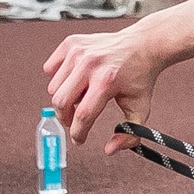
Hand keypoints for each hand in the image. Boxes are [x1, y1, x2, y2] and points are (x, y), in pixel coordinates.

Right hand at [43, 26, 161, 148]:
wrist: (143, 45)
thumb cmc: (140, 77)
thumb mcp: (141, 107)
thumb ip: (130, 133)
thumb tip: (110, 150)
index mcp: (107, 81)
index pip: (83, 115)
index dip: (78, 133)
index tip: (79, 140)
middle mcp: (90, 64)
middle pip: (61, 102)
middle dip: (66, 118)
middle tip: (75, 120)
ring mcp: (78, 51)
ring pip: (54, 88)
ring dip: (65, 98)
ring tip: (82, 95)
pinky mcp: (71, 43)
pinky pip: (50, 69)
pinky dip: (58, 78)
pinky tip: (75, 79)